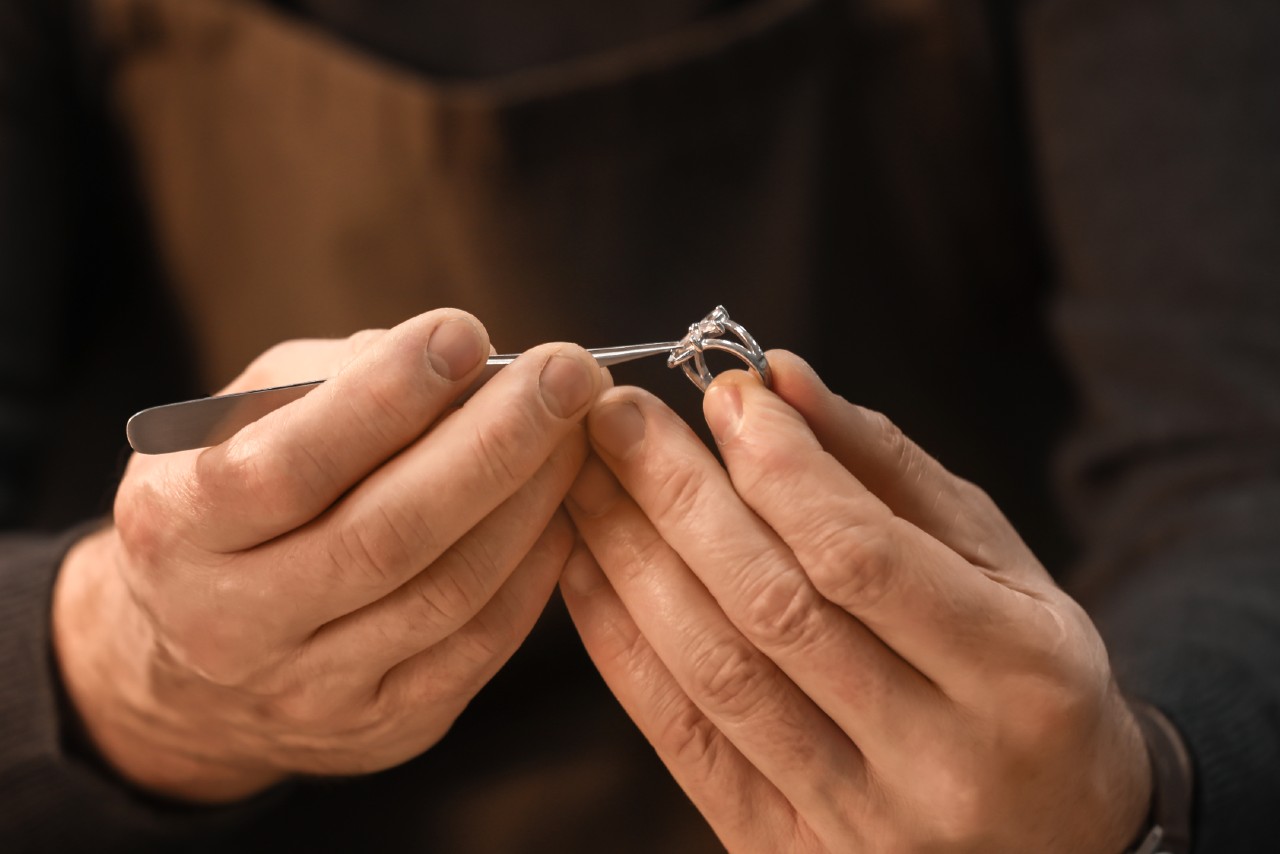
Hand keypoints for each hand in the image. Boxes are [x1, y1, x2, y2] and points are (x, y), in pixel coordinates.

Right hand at [53, 309, 603, 801]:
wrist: (198, 674)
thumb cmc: (233, 505)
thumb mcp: (234, 426)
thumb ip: (331, 382)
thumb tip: (461, 360)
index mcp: (175, 530)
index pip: (286, 466)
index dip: (383, 397)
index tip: (462, 333)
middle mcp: (235, 627)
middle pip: (386, 536)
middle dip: (494, 443)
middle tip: (567, 372)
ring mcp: (315, 692)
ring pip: (448, 592)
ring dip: (531, 499)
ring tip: (576, 430)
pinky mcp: (386, 726)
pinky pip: (482, 644)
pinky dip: (535, 566)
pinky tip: (561, 505)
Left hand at [560, 352, 1150, 851]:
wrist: (1054, 840)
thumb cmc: (1028, 680)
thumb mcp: (999, 564)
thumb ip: (889, 469)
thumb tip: (782, 381)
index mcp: (1019, 676)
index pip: (860, 555)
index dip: (777, 467)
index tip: (724, 396)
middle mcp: (938, 763)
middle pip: (771, 608)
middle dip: (677, 496)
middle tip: (614, 416)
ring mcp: (858, 823)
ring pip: (714, 673)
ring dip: (631, 559)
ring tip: (584, 475)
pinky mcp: (786, 852)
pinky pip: (683, 739)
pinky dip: (621, 644)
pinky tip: (585, 566)